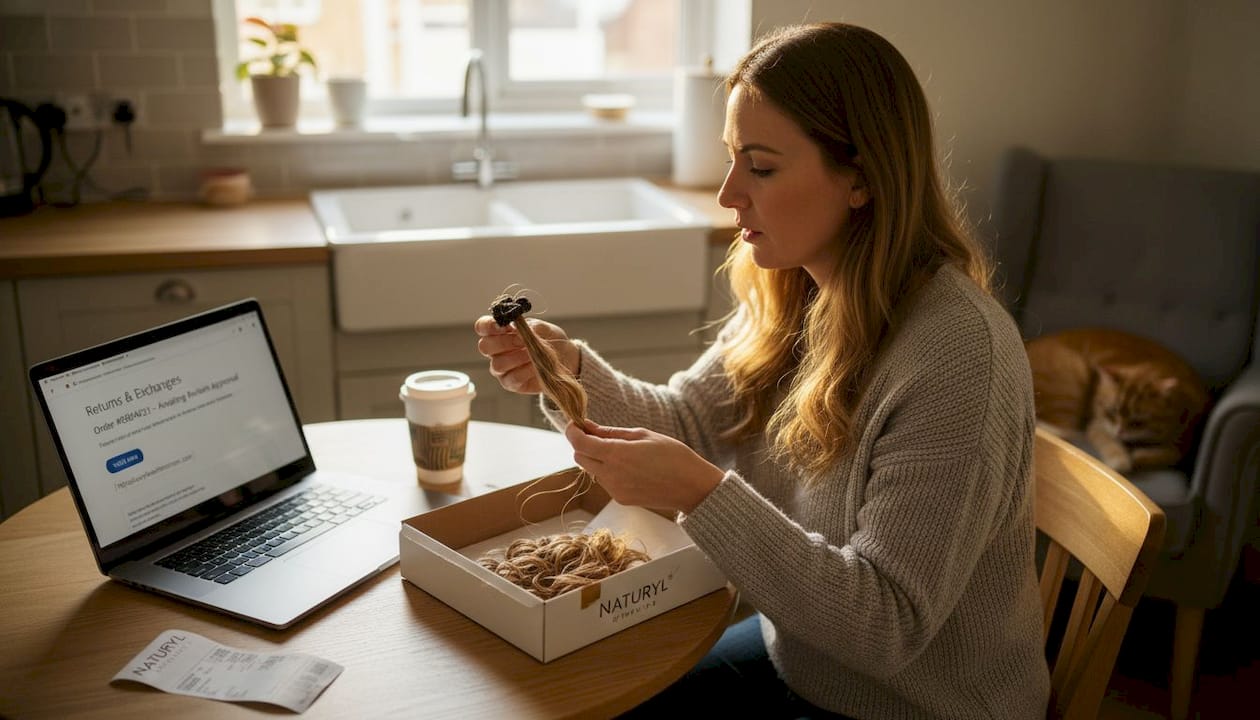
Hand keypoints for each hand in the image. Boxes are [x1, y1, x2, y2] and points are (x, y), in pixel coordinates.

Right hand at [474, 315, 579, 394]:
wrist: (566, 358)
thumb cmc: (550, 339)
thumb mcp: (545, 328)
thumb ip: (531, 327)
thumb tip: (518, 329)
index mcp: (499, 332)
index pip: (483, 327)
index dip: (489, 325)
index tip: (504, 325)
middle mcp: (496, 351)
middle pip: (484, 346)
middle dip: (503, 342)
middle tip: (521, 340)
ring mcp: (502, 368)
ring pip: (497, 364)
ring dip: (516, 358)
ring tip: (531, 353)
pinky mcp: (511, 383)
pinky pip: (512, 378)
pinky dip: (525, 371)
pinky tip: (535, 366)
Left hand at [564, 421, 722, 513]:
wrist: (692, 487)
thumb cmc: (673, 455)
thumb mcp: (643, 435)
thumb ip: (612, 433)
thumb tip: (589, 427)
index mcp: (616, 454)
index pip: (579, 443)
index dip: (572, 431)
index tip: (574, 423)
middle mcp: (611, 474)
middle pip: (580, 457)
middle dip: (583, 444)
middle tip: (597, 434)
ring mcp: (615, 490)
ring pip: (591, 470)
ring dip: (596, 458)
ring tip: (621, 451)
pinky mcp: (621, 499)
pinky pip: (605, 481)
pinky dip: (608, 471)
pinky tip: (629, 467)